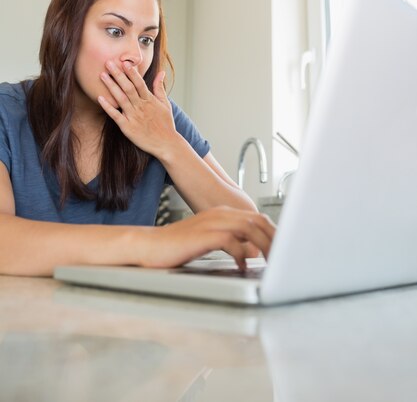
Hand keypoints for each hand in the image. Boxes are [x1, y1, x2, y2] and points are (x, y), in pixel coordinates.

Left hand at [98, 60, 176, 156]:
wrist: (167, 144)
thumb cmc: (166, 124)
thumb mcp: (165, 104)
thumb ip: (160, 88)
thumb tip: (161, 73)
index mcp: (150, 100)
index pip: (140, 83)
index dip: (132, 72)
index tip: (124, 62)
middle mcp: (141, 107)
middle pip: (128, 88)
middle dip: (118, 75)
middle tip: (108, 63)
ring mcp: (134, 117)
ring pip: (121, 99)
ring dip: (111, 86)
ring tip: (102, 75)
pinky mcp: (128, 128)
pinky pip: (116, 116)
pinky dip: (108, 107)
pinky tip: (99, 98)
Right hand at [137, 206, 275, 270]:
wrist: (149, 246)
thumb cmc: (177, 246)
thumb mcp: (209, 241)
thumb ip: (232, 242)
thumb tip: (253, 251)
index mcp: (223, 214)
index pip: (257, 218)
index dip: (274, 232)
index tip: (283, 248)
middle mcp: (220, 214)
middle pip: (258, 221)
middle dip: (275, 238)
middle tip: (283, 256)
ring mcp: (212, 222)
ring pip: (249, 228)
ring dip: (263, 245)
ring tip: (269, 261)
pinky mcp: (204, 235)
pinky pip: (231, 241)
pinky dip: (241, 253)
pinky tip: (242, 264)